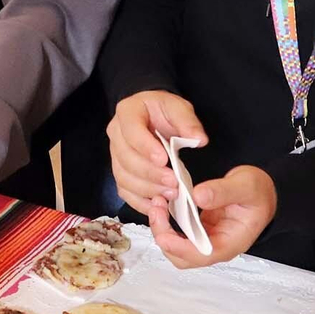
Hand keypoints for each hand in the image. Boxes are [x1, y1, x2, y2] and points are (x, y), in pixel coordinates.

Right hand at [107, 91, 206, 216]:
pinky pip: (125, 191)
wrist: (154, 118)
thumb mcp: (179, 108)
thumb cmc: (164, 111)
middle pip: (126, 158)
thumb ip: (188, 122)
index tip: (164, 159)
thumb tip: (199, 140)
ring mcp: (115, 155)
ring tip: (171, 194)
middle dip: (150, 173)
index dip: (146, 147)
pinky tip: (159, 205)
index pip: (131, 131)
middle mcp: (116, 134)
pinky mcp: (121, 173)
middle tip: (173, 182)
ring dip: (147, 189)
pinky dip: (140, 202)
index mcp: (127, 112)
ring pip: (124, 178)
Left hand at [147, 165, 276, 268]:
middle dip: (165, 237)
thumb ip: (223, 191)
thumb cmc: (258, 192)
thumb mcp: (246, 186)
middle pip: (183, 257)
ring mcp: (206, 240)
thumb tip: (198, 196)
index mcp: (231, 242)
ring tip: (157, 204)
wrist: (263, 192)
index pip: (201, 256)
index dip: (179, 248)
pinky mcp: (199, 231)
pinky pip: (177, 234)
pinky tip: (163, 204)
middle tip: (157, 209)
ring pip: (176, 248)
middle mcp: (216, 246)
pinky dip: (166, 223)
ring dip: (163, 229)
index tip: (163, 233)